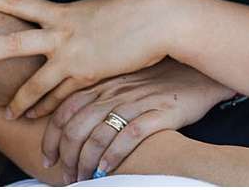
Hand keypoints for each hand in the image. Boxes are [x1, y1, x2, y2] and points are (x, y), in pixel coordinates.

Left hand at [0, 0, 180, 119]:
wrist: (160, 18)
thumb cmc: (133, 10)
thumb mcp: (96, 11)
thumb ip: (75, 21)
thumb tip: (62, 25)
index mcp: (63, 11)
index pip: (17, 3)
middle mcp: (61, 32)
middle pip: (9, 42)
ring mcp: (72, 55)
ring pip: (33, 82)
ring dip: (15, 99)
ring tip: (4, 112)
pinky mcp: (87, 75)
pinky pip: (60, 97)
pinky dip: (48, 108)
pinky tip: (38, 118)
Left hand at [44, 63, 234, 183]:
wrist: (200, 70)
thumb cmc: (161, 79)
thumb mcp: (126, 80)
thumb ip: (100, 96)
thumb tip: (72, 126)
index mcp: (105, 82)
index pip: (65, 109)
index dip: (51, 137)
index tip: (48, 158)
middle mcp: (116, 91)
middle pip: (77, 126)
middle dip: (66, 156)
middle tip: (65, 175)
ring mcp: (137, 101)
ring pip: (99, 134)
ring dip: (86, 162)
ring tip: (83, 179)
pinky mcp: (159, 112)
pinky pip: (130, 135)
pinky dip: (113, 155)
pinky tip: (106, 170)